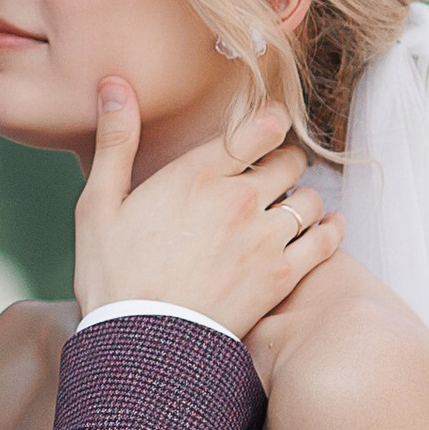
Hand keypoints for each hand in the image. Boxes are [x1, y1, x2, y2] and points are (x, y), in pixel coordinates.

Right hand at [72, 84, 338, 337]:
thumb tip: (112, 83)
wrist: (141, 346)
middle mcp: (239, 200)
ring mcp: (265, 239)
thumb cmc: (113, 276)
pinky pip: (325, 242)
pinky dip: (330, 232)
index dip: (270, 124)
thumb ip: (115, 140)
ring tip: (288, 207)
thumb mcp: (99, 203)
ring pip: (309, 199)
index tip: (267, 129)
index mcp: (197, 175)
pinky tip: (326, 229)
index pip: (259, 129)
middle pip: (289, 161)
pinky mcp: (280, 277)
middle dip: (284, 162)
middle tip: (272, 174)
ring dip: (302, 198)